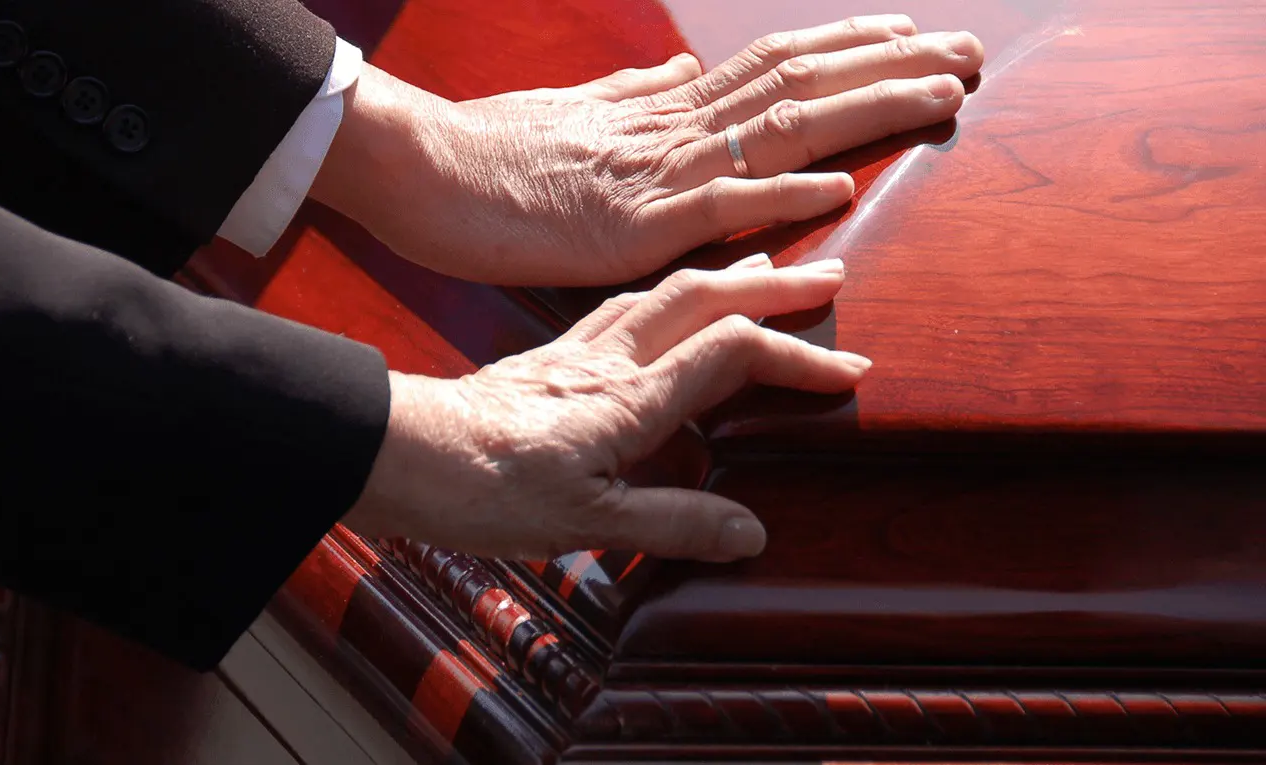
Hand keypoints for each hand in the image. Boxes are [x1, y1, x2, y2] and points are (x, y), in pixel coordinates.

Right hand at [312, 15, 982, 285]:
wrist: (423, 169)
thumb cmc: (491, 152)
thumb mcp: (575, 115)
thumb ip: (634, 97)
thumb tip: (677, 70)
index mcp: (662, 105)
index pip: (775, 63)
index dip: (851, 47)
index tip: (916, 34)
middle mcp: (671, 125)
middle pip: (799, 80)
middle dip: (891, 63)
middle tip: (970, 53)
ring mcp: (655, 171)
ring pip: (778, 128)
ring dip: (865, 108)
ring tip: (942, 94)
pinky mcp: (628, 225)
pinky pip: (715, 206)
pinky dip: (780, 194)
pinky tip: (840, 186)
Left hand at [341, 254, 867, 560]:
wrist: (397, 454)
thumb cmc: (481, 490)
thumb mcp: (584, 523)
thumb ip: (672, 523)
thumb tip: (752, 533)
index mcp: (628, 398)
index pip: (733, 353)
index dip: (797, 355)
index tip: (848, 368)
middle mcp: (607, 360)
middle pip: (704, 299)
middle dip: (774, 286)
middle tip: (831, 276)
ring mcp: (574, 351)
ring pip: (663, 293)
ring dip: (722, 278)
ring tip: (762, 270)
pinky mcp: (546, 355)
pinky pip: (622, 307)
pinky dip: (666, 295)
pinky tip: (663, 305)